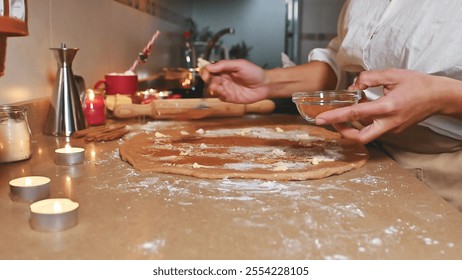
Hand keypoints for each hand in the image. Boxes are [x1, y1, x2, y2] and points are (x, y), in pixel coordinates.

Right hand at [201, 59, 270, 102]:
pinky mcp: (230, 97)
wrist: (264, 85)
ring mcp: (227, 88)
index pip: (210, 70)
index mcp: (225, 69)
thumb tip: (210, 66)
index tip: (206, 72)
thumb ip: (224, 65)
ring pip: (213, 89)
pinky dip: (220, 95)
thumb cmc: (254, 73)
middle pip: (209, 80)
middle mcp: (224, 79)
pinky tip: (225, 92)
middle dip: (209, 80)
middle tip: (213, 80)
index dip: (206, 71)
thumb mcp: (239, 64)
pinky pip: (220, 97)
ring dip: (213, 88)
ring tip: (218, 86)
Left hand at [315, 69, 443, 142]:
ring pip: (366, 134)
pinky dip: (363, 122)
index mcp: (387, 107)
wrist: (439, 97)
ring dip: (352, 126)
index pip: (354, 114)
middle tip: (331, 122)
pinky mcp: (394, 130)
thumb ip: (369, 78)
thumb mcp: (392, 74)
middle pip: (360, 137)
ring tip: (345, 113)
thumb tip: (353, 86)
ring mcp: (392, 129)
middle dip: (342, 132)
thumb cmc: (417, 84)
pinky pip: (374, 129)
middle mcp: (389, 122)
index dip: (334, 117)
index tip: (320, 119)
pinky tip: (362, 111)